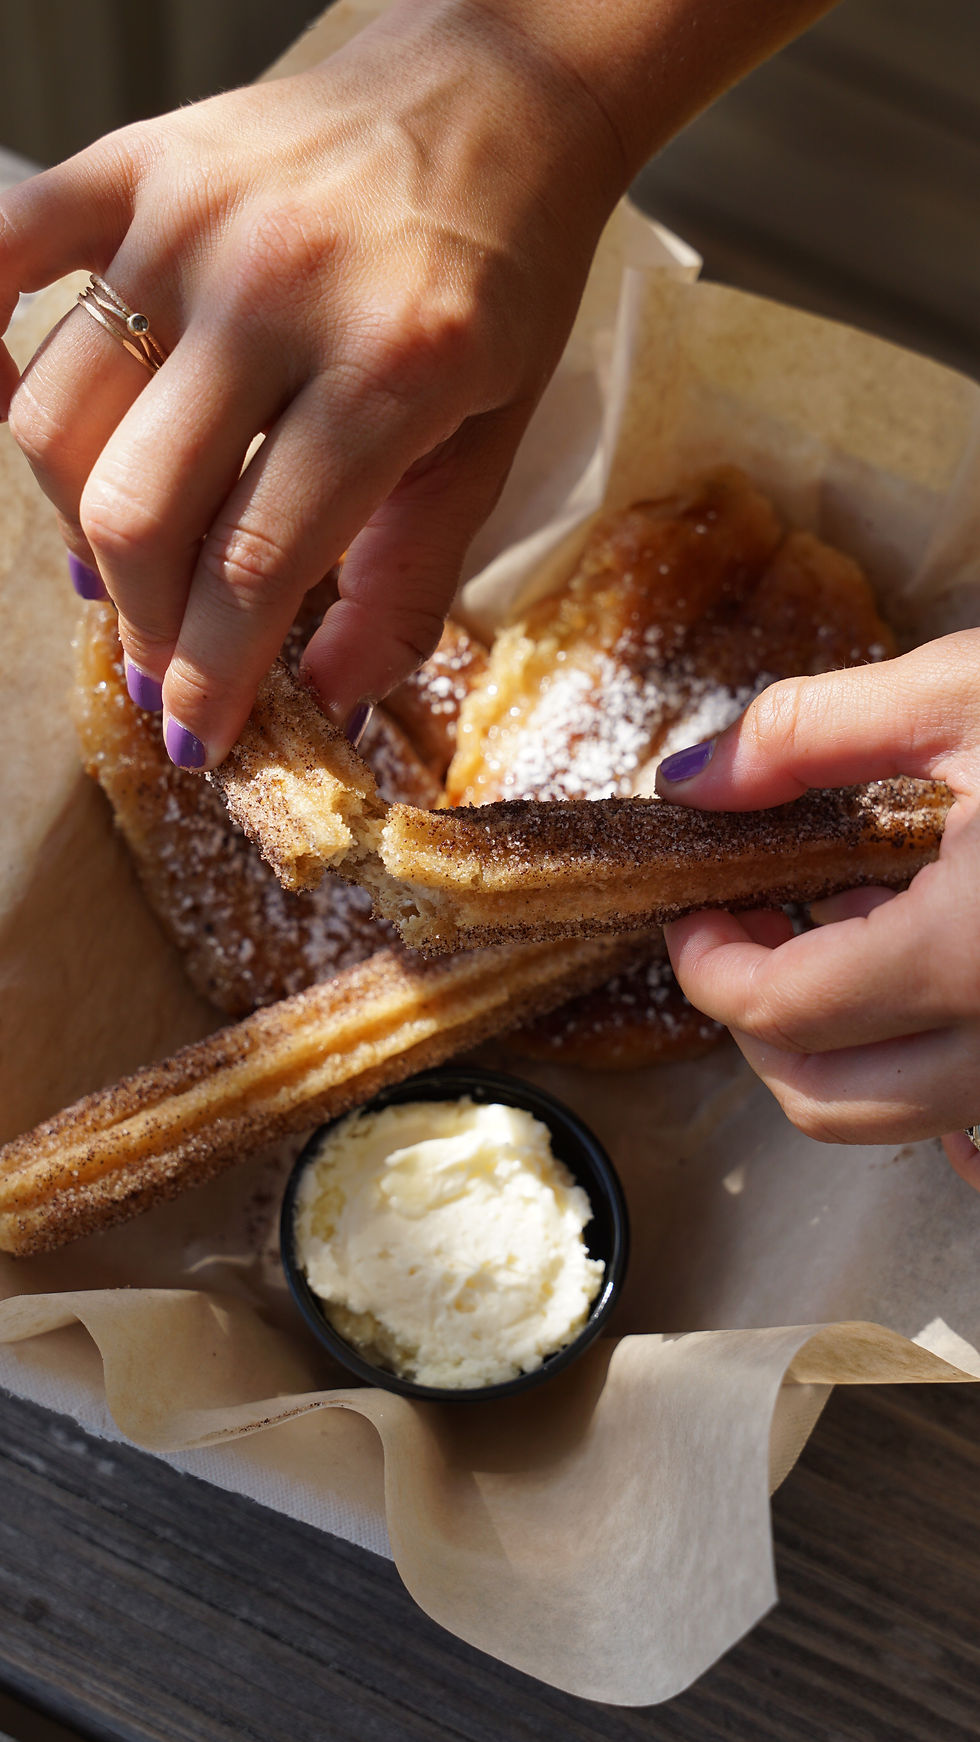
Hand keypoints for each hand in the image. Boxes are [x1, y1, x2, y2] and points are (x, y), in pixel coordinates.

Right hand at [0, 1, 626, 766]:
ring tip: (123, 560)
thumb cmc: (503, 279)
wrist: (501, 95)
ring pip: (57, 416)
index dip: (212, 673)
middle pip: (138, 509)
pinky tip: (4, 405)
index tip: (193, 735)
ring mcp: (192, 219)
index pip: (255, 564)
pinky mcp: (140, 164)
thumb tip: (327, 696)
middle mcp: (278, 288)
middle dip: (142, 621)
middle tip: (164, 658)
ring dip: (76, 523)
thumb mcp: (493, 441)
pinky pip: (2, 252)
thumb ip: (408, 577)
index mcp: (392, 367)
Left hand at [654, 632, 979, 1178]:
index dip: (707, 963)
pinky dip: (922, 1075)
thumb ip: (808, 733)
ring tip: (848, 929)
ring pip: (897, 1121)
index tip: (698, 908)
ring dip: (833, 1045)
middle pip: (823, 1100)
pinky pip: (977, 1127)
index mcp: (974, 951)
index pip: (781, 1011)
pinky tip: (928, 982)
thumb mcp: (965, 693)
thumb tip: (692, 782)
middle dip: (757, 1023)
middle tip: (750, 931)